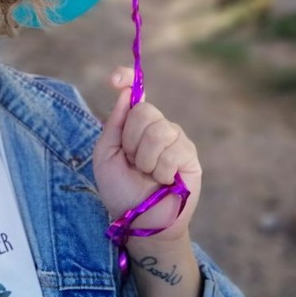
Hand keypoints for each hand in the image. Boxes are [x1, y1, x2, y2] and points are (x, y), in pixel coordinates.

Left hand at [93, 67, 201, 244]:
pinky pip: (173, 150)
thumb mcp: (106, 154)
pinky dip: (162, 169)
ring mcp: (175, 138)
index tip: (114, 79)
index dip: (126, 78)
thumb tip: (125, 92)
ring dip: (145, 159)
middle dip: (131, 140)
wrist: (139, 219)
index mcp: (133, 123)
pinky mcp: (190, 155)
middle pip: (144, 111)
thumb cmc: (120, 188)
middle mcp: (156, 125)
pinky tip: (164, 180)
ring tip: (147, 173)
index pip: (134, 90)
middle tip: (132, 161)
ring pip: (158, 131)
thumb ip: (114, 123)